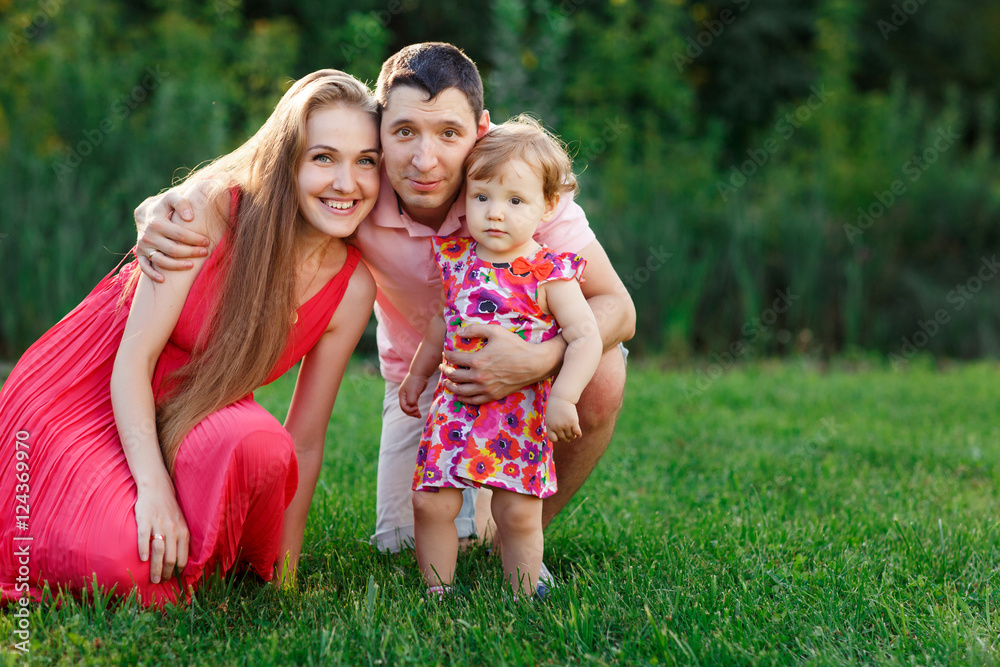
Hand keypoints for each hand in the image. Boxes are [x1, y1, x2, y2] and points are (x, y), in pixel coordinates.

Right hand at [134, 188, 211, 282]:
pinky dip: (152, 275)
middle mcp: (148, 236)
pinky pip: (144, 267)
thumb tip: (189, 217)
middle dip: (191, 252)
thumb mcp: (172, 198)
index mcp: (156, 222)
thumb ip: (181, 202)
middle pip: (173, 250)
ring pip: (161, 261)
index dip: (195, 239)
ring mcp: (143, 246)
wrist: (145, 212)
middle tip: (205, 252)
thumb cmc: (165, 205)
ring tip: (192, 265)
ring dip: (177, 266)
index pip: (179, 234)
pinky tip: (163, 280)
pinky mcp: (140, 253)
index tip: (207, 241)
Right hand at [134, 480, 189, 584]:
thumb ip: (181, 540)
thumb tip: (180, 562)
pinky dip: (143, 549)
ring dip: (156, 567)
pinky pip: (144, 536)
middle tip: (160, 581)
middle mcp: (173, 529)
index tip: (171, 579)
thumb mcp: (181, 524)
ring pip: (159, 550)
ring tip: (152, 579)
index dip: (177, 570)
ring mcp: (159, 524)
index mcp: (183, 532)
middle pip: (171, 557)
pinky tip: (141, 559)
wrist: (157, 489)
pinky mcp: (146, 519)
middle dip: (166, 573)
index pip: (183, 557)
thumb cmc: (169, 510)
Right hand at [400, 373, 429, 417]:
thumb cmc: (415, 382)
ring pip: (409, 406)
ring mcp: (409, 395)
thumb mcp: (413, 391)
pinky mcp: (414, 394)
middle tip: (418, 415)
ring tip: (419, 416)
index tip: (416, 409)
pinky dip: (416, 408)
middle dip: (411, 412)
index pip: (403, 406)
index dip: (409, 410)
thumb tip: (412, 407)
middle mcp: (404, 396)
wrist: (420, 373)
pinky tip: (419, 411)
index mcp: (402, 395)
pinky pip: (413, 404)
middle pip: (405, 408)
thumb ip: (411, 400)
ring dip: (413, 412)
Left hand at [441, 324, 563, 404]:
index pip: (454, 359)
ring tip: (446, 382)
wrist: (533, 363)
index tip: (446, 352)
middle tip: (442, 367)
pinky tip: (460, 394)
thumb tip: (458, 332)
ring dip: (450, 386)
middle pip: (454, 376)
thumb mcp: (495, 331)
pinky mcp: (493, 395)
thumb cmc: (515, 345)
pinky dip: (463, 398)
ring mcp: (486, 388)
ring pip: (461, 391)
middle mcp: (479, 377)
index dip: (447, 355)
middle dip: (445, 370)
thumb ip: (475, 329)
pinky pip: (474, 400)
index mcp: (477, 360)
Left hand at [545, 396, 581, 442]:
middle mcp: (557, 427)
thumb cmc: (555, 407)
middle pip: (563, 438)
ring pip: (571, 436)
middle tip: (568, 436)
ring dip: (573, 436)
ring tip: (573, 434)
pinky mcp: (573, 422)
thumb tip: (557, 439)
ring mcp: (565, 425)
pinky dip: (578, 434)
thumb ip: (552, 427)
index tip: (560, 437)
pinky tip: (579, 434)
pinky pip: (577, 432)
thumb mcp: (549, 418)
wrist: (561, 398)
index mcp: (550, 426)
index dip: (557, 439)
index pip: (553, 439)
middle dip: (566, 438)